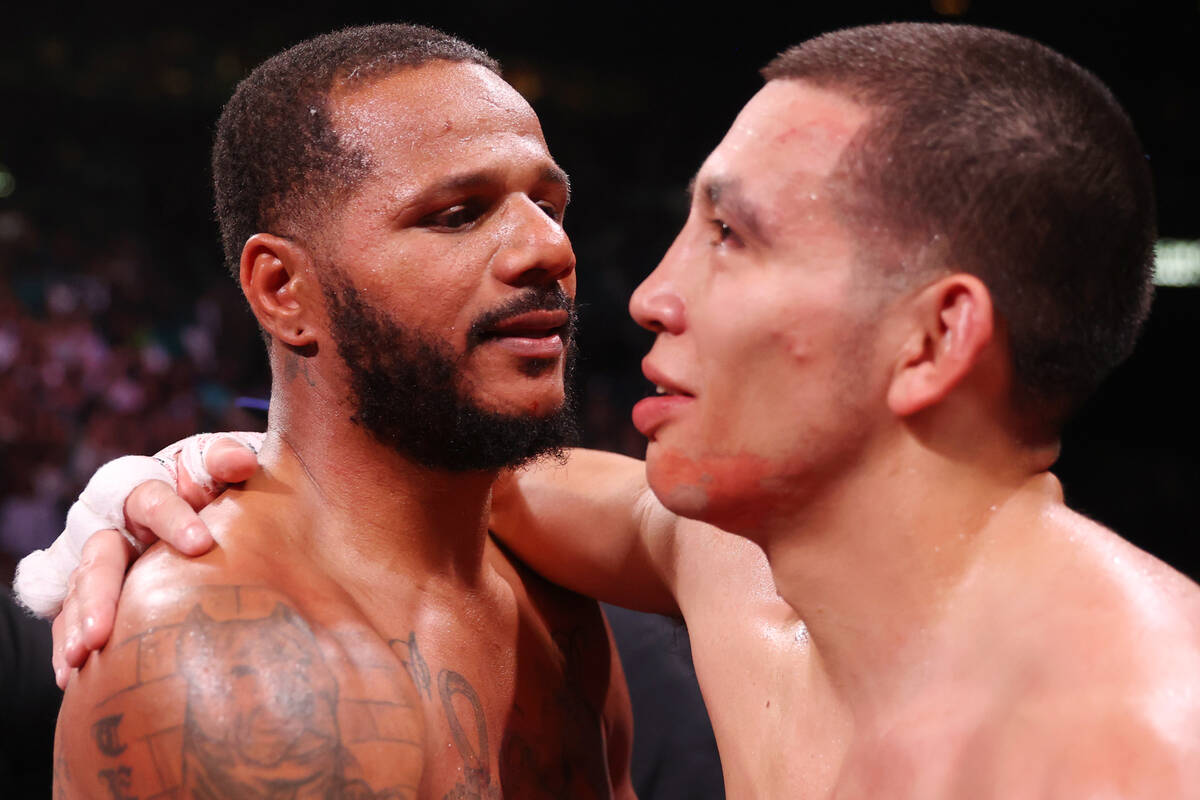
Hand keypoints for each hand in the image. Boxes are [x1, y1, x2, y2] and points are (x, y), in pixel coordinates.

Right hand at [29, 433, 261, 686]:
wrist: (192, 508)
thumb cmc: (206, 486)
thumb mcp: (214, 467)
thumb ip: (224, 460)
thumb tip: (242, 462)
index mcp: (144, 489)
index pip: (152, 499)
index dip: (174, 519)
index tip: (199, 545)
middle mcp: (110, 524)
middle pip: (100, 554)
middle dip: (101, 592)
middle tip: (104, 631)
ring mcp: (95, 561)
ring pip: (79, 590)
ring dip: (79, 623)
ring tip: (84, 657)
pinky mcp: (89, 593)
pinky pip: (69, 617)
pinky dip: (67, 644)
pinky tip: (71, 677)